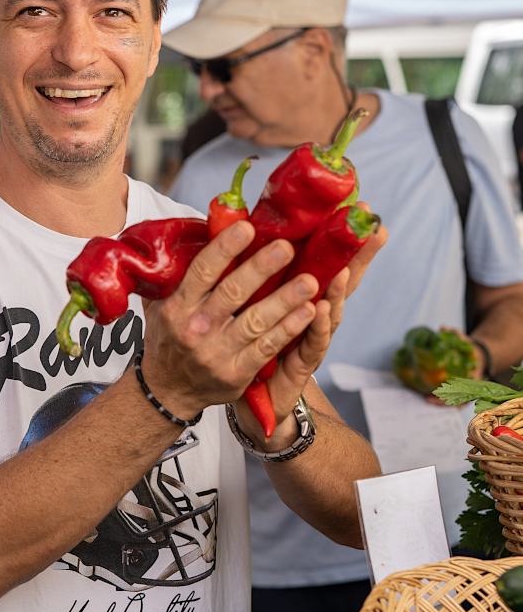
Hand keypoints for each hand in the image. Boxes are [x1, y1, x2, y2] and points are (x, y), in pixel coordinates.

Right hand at [142, 220, 318, 421]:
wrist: (168, 389)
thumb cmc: (170, 337)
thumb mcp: (161, 305)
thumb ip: (177, 274)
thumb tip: (200, 234)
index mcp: (178, 306)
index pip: (202, 271)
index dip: (225, 248)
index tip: (247, 228)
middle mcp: (196, 328)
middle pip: (233, 293)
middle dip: (261, 268)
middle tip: (286, 247)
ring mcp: (217, 352)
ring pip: (256, 321)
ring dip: (285, 300)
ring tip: (310, 281)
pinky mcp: (236, 373)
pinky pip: (266, 348)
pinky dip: (288, 329)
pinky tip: (308, 312)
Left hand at [233, 207, 387, 447]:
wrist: (254, 402)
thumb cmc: (250, 346)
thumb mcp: (249, 304)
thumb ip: (251, 271)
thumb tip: (238, 223)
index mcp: (297, 294)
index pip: (324, 260)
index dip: (341, 236)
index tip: (360, 209)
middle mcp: (312, 314)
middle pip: (341, 281)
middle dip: (358, 255)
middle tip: (372, 229)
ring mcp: (311, 339)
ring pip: (330, 311)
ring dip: (338, 290)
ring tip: (344, 269)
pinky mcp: (302, 365)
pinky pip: (312, 344)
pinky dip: (318, 327)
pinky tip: (322, 309)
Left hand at [423, 324, 481, 405]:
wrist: (477, 357)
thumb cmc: (469, 350)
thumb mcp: (465, 341)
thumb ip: (456, 334)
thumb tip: (442, 327)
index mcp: (475, 376)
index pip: (468, 389)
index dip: (457, 391)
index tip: (442, 392)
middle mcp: (472, 387)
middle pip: (460, 400)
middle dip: (445, 401)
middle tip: (428, 399)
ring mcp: (466, 391)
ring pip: (456, 402)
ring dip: (442, 403)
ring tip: (426, 400)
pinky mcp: (460, 392)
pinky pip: (452, 400)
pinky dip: (442, 401)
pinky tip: (429, 399)